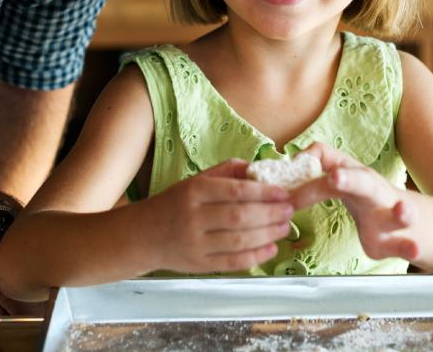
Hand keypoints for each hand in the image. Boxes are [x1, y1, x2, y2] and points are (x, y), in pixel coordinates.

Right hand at [145, 159, 293, 273]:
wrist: (143, 235)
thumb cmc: (176, 204)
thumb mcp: (196, 180)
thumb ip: (227, 171)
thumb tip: (259, 168)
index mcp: (195, 191)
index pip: (235, 191)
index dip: (264, 193)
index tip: (284, 193)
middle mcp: (194, 217)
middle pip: (240, 217)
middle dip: (270, 214)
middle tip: (289, 211)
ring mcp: (196, 243)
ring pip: (239, 241)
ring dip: (268, 235)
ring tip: (284, 227)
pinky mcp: (199, 265)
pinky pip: (232, 262)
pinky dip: (255, 257)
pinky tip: (270, 248)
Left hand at [290, 142, 418, 260]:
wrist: (400, 215)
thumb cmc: (361, 193)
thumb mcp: (340, 174)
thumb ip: (318, 166)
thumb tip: (292, 163)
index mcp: (353, 174)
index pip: (329, 163)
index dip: (308, 169)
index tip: (288, 181)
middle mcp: (372, 191)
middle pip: (362, 182)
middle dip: (349, 179)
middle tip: (335, 177)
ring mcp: (387, 216)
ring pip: (397, 214)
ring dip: (400, 213)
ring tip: (403, 211)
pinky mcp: (392, 241)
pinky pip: (403, 245)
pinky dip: (408, 247)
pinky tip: (413, 249)